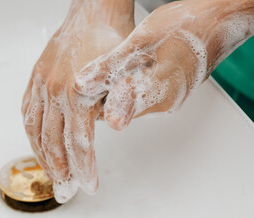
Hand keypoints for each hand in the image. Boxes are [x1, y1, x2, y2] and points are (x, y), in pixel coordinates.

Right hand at [22, 0, 134, 202]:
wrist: (93, 14)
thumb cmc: (111, 40)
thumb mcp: (122, 73)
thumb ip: (114, 104)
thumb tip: (110, 130)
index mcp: (77, 93)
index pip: (79, 143)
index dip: (84, 169)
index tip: (89, 187)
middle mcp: (54, 91)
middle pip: (54, 143)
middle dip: (61, 171)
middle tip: (65, 191)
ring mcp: (40, 85)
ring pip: (35, 131)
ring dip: (42, 157)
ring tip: (51, 175)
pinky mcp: (35, 79)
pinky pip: (27, 112)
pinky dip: (31, 133)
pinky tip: (36, 144)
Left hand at [75, 0, 253, 129]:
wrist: (217, 22)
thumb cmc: (184, 28)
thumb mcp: (139, 42)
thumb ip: (109, 67)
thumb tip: (83, 85)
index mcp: (153, 93)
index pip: (112, 112)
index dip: (95, 103)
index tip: (87, 95)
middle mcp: (164, 103)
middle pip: (122, 108)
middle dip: (106, 96)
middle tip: (97, 79)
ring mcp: (171, 99)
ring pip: (133, 102)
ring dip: (120, 90)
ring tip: (115, 71)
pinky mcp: (174, 93)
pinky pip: (146, 96)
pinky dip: (134, 86)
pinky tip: (134, 70)